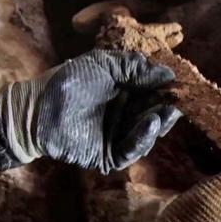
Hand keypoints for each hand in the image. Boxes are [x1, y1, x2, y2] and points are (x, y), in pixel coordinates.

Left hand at [0, 50, 181, 172]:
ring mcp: (117, 137)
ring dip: (158, 123)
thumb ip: (135, 67)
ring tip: (164, 111)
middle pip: (154, 114)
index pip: (153, 93)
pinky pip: (131, 150)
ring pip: (147, 134)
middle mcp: (124, 116)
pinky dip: (143, 138)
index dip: (167, 90)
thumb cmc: (68, 82)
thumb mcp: (104, 65)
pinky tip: (150, 124)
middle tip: (178, 101)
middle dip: (167, 108)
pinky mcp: (109, 157)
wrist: (39, 109)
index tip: (181, 85)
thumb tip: (169, 74)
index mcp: (124, 94)